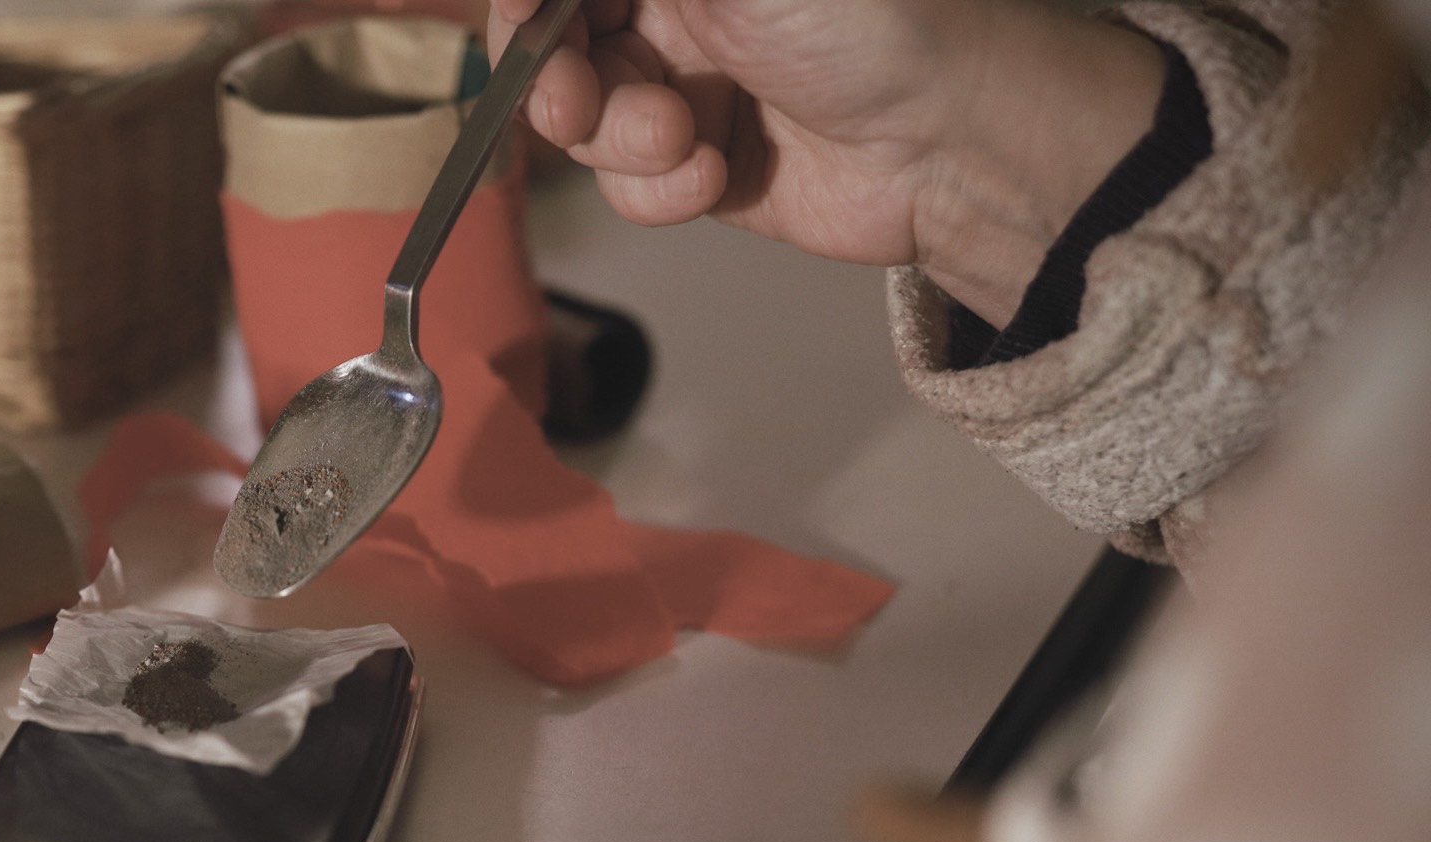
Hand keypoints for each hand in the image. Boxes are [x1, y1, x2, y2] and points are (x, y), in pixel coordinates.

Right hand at [493, 0, 1164, 324]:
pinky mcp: (698, 166)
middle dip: (557, 81)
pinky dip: (655, 189)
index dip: (528, 9)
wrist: (949, 138)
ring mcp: (684, 87)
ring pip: (586, 124)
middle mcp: (677, 8)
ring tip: (681, 139)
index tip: (526, 27)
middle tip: (575, 103)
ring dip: (617, 141)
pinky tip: (710, 174)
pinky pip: (628, 187)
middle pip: (554, 46)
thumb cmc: (870, 19)